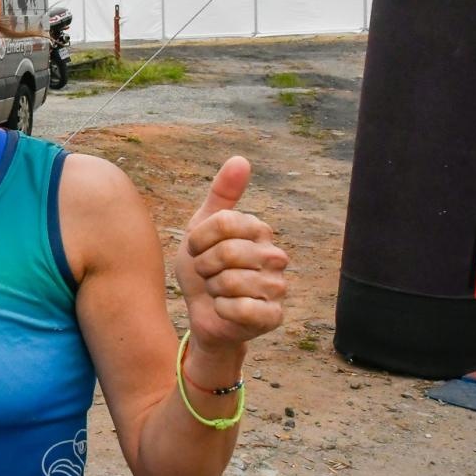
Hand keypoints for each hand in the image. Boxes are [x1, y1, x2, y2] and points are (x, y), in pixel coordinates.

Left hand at [174, 156, 288, 353]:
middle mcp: (275, 256)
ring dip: (212, 290)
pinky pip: (239, 308)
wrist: (203, 314)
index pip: (222, 222)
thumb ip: (221, 194)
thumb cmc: (203, 269)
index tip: (197, 250)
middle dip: (204, 266)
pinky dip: (221, 310)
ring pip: (229, 281)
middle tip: (207, 275)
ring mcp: (277, 287)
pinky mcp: (273, 316)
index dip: (198, 240)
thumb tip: (241, 159)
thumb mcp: (201, 228)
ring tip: (217, 292)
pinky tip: (226, 310)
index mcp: (259, 230)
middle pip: (226, 251)